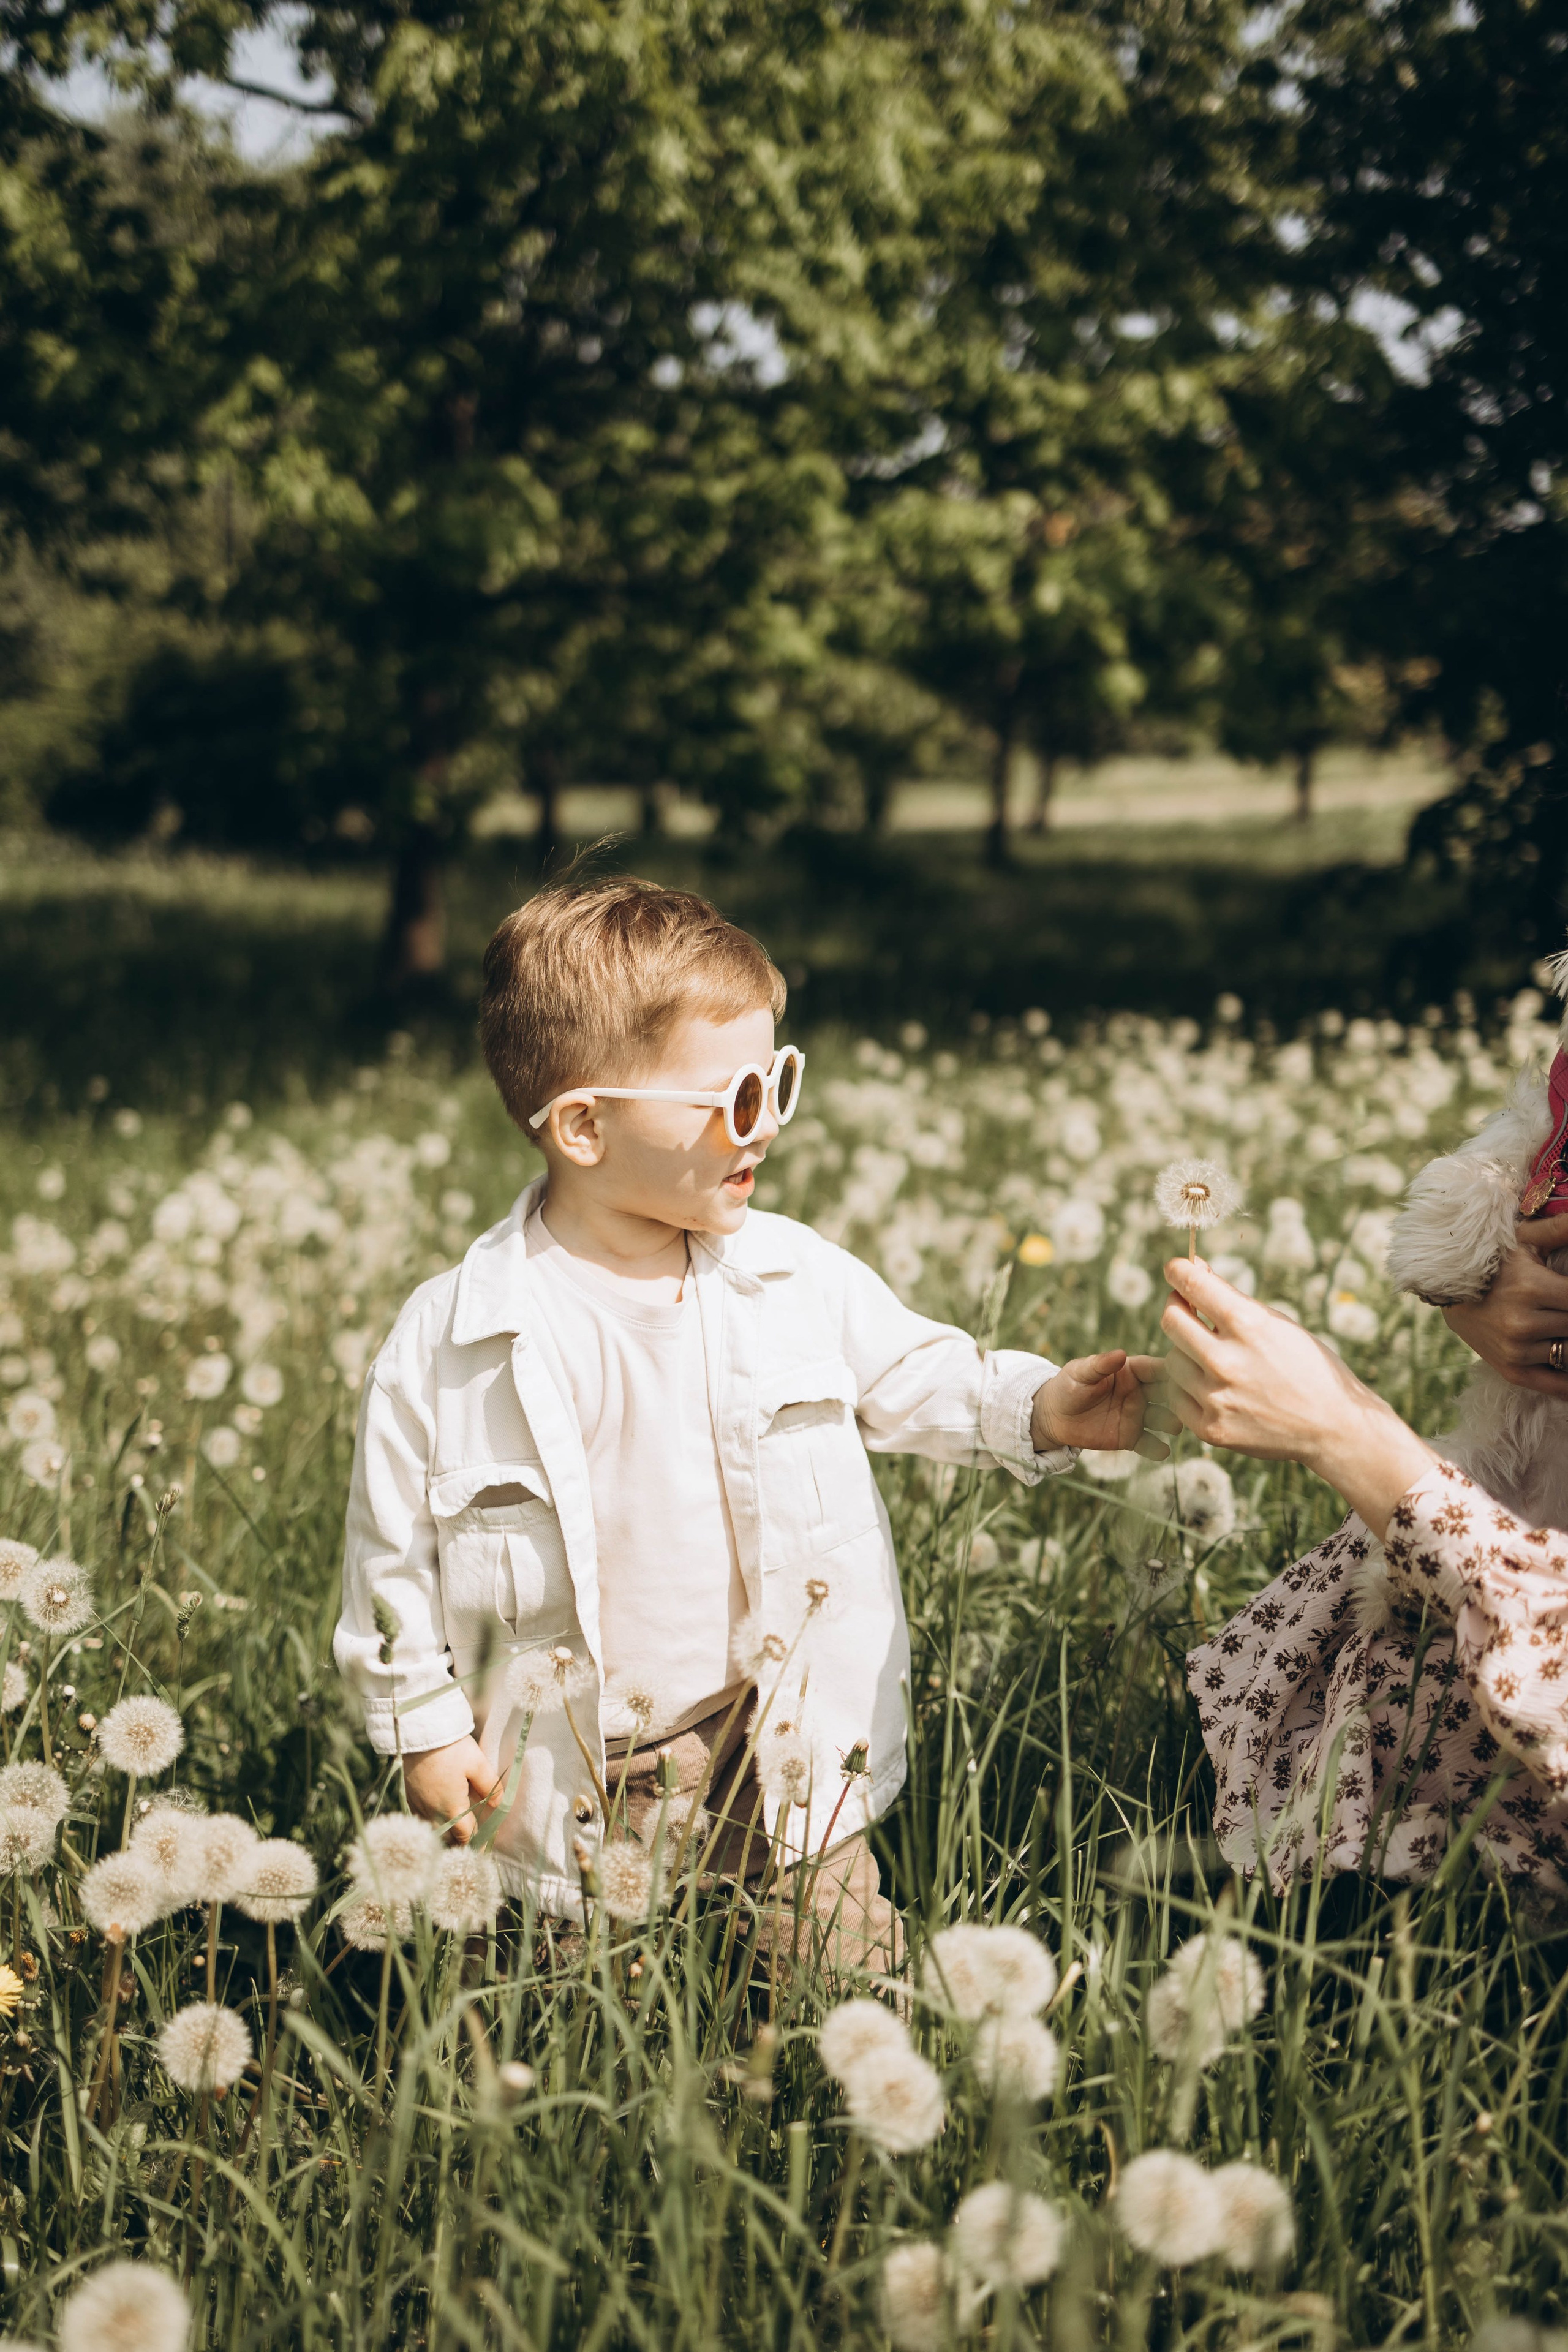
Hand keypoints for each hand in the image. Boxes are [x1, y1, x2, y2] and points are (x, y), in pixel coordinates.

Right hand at [401, 1736, 497, 1844]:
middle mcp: (432, 1812)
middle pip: (448, 1838)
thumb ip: (489, 1786)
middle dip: (459, 1843)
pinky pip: (421, 1819)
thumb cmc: (450, 1748)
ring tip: (455, 1833)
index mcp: (452, 1808)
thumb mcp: (477, 1763)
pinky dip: (432, 1822)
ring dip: (445, 1834)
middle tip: (470, 1844)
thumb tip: (497, 1804)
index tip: (482, 1851)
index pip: (466, 1835)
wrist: (418, 1733)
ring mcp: (418, 1805)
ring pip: (434, 1830)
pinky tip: (438, 1815)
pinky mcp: (409, 1797)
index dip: (476, 1844)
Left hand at [1031, 1349, 1175, 1457]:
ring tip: (1174, 1426)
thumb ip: (1100, 1364)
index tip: (1186, 1372)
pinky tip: (1163, 1451)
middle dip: (1179, 1397)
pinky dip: (1157, 1449)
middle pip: (1166, 1394)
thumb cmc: (1068, 1386)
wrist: (1054, 1416)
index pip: (1156, 1368)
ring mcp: (1138, 1416)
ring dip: (1172, 1422)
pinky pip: (1149, 1444)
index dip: (1171, 1369)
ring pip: (1163, 1419)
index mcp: (1131, 1371)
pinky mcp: (1131, 1437)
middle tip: (1188, 1402)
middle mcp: (1140, 1392)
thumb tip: (1121, 1354)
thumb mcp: (1080, 1372)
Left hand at [1160, 1256, 1433, 1537]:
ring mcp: (1216, 1398)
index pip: (1193, 1284)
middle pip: (1171, 1320)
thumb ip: (1231, 1300)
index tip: (1175, 1268)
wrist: (1334, 1428)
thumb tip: (1192, 1270)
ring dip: (1186, 1353)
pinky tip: (1212, 1386)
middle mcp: (1227, 1361)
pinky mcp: (1210, 1428)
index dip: (1178, 1270)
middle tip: (1189, 1311)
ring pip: (1171, 1359)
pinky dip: (1188, 1387)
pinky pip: (1176, 1395)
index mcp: (1249, 1325)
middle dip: (1178, 1309)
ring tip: (1213, 1358)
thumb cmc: (1308, 1367)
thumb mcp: (1277, 1324)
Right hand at [1443, 1214, 1567, 1393]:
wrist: (1449, 1294)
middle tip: (1563, 1309)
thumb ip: (1557, 1230)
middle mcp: (1523, 1323)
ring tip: (1560, 1325)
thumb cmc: (1492, 1262)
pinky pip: (1555, 1385)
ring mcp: (1517, 1351)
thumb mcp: (1521, 1241)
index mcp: (1532, 1288)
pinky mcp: (1512, 1371)